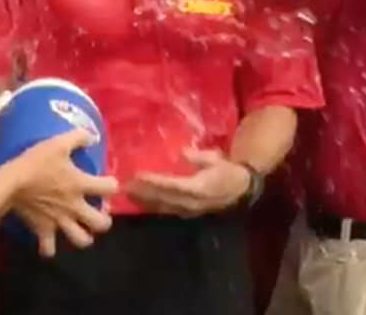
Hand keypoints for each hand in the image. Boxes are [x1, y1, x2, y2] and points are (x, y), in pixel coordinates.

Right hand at [8, 129, 117, 256]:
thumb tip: (91, 135)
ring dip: (84, 236)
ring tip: (80, 228)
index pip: (110, 188)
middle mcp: (75, 206)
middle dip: (104, 220)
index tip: (108, 182)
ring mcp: (59, 221)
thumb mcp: (57, 143)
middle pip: (101, 224)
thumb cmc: (36, 161)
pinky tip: (50, 240)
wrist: (10, 182)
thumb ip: (77, 137)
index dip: (112, 184)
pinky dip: (50, 247)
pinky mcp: (43, 230)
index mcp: (81, 185)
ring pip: (81, 240)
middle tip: (98, 213)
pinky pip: (48, 248)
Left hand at [127, 149, 250, 217]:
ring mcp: (189, 210)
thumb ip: (199, 157)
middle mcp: (192, 202)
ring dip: (145, 202)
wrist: (240, 189)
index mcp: (199, 187)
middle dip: (144, 193)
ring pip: (163, 207)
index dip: (155, 182)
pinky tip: (140, 202)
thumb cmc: (226, 170)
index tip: (138, 175)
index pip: (172, 185)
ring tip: (128, 194)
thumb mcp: (215, 158)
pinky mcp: (187, 213)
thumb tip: (182, 152)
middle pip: (164, 199)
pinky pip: (167, 211)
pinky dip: (152, 207)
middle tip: (125, 186)